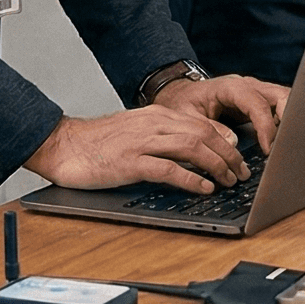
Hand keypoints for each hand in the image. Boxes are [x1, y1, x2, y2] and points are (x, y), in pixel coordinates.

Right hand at [24, 108, 246, 193]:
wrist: (63, 144)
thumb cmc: (98, 143)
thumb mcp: (136, 131)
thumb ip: (162, 137)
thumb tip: (192, 151)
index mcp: (156, 115)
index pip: (203, 124)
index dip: (226, 141)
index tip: (239, 156)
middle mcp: (153, 124)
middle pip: (204, 134)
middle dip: (229, 155)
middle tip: (241, 173)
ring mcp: (142, 142)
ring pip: (193, 148)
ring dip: (217, 165)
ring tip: (229, 181)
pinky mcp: (131, 162)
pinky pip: (169, 169)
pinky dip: (192, 179)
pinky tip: (203, 187)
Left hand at [152, 72, 286, 150]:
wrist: (181, 94)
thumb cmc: (183, 103)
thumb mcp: (187, 117)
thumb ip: (209, 128)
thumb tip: (232, 142)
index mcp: (230, 87)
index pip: (257, 103)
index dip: (266, 126)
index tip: (267, 148)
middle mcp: (248, 86)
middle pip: (280, 94)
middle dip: (288, 118)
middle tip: (285, 144)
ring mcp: (256, 92)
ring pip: (285, 99)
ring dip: (289, 120)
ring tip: (284, 144)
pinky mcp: (259, 102)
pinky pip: (279, 108)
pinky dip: (284, 123)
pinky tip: (279, 141)